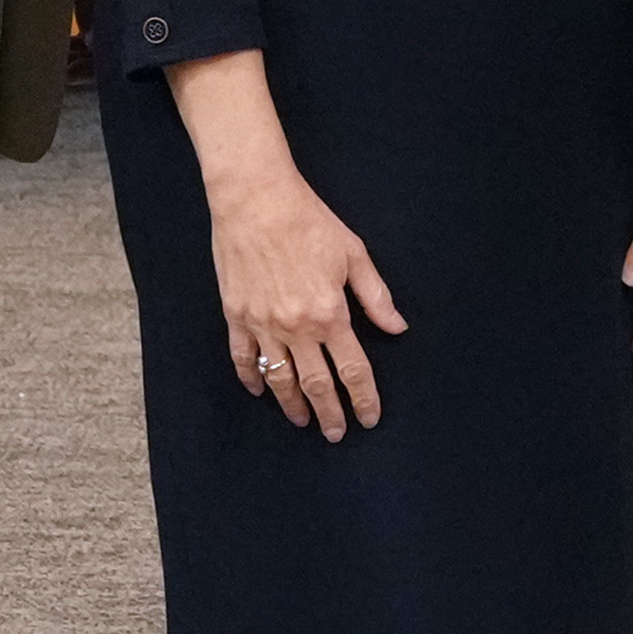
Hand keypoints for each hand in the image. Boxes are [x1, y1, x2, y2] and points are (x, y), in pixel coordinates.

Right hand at [208, 143, 406, 438]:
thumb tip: (396, 327)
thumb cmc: (308, 221)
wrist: (255, 199)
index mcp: (330, 314)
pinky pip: (243, 357)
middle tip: (336, 433)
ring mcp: (263, 323)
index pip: (352, 370)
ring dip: (292, 405)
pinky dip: (252, 378)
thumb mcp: (354, 254)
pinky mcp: (236, 315)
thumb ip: (376, 297)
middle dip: (329, 414)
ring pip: (280, 378)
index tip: (368, 417)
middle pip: (316, 384)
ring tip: (303, 421)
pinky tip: (260, 390)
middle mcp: (296, 327)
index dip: (363, 398)